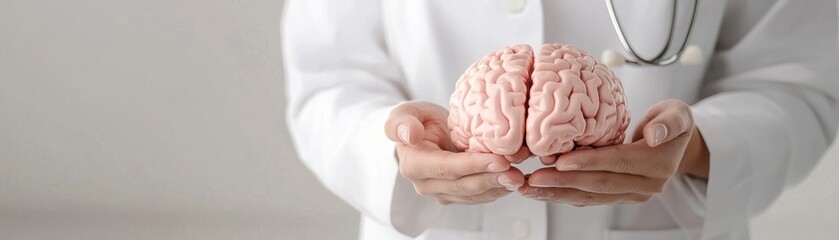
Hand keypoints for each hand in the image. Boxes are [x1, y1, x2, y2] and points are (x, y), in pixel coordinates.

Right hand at [384, 101, 529, 204]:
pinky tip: (513, 179)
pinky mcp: (455, 195)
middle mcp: (426, 184)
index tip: (500, 160)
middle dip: (492, 180)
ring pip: (473, 195)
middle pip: (463, 185)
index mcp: (414, 165)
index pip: (447, 168)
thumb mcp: (406, 112)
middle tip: (516, 173)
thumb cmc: (416, 119)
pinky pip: (478, 196)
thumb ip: (402, 123)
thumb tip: (410, 135)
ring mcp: (441, 192)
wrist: (422, 133)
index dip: (474, 165)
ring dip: (498, 187)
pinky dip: (497, 188)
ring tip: (520, 177)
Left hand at [518, 99, 708, 205]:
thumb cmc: (671, 122)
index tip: (562, 160)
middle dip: (564, 182)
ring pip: (590, 196)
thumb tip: (653, 135)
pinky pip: (588, 198)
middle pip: (599, 184)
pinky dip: (563, 194)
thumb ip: (669, 122)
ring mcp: (632, 195)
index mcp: (658, 165)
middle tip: (532, 178)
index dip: (590, 162)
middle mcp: (646, 186)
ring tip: (528, 188)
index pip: (619, 163)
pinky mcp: (618, 197)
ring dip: (557, 193)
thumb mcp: (678, 114)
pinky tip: (541, 190)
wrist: (675, 144)